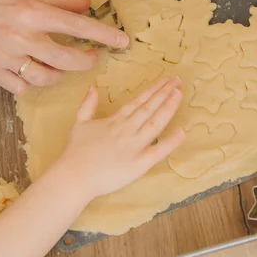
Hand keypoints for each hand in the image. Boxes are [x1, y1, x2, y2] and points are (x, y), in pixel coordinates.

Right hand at [0, 0, 128, 92]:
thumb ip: (59, 0)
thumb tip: (87, 4)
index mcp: (32, 13)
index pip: (77, 26)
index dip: (103, 35)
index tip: (122, 41)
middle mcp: (22, 37)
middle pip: (66, 59)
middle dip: (86, 61)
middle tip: (93, 57)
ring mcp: (7, 57)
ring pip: (45, 78)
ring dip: (60, 74)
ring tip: (62, 65)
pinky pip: (21, 88)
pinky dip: (31, 83)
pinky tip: (34, 73)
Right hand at [60, 77, 184, 198]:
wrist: (74, 176)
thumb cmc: (76, 152)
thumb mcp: (79, 123)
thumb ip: (88, 104)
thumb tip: (93, 87)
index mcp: (115, 120)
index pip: (138, 101)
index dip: (153, 90)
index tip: (165, 80)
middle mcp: (127, 129)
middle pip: (150, 108)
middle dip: (165, 93)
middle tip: (178, 81)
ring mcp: (134, 146)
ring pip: (155, 123)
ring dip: (168, 108)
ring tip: (179, 94)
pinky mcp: (139, 164)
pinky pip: (158, 151)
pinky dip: (171, 142)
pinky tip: (182, 132)